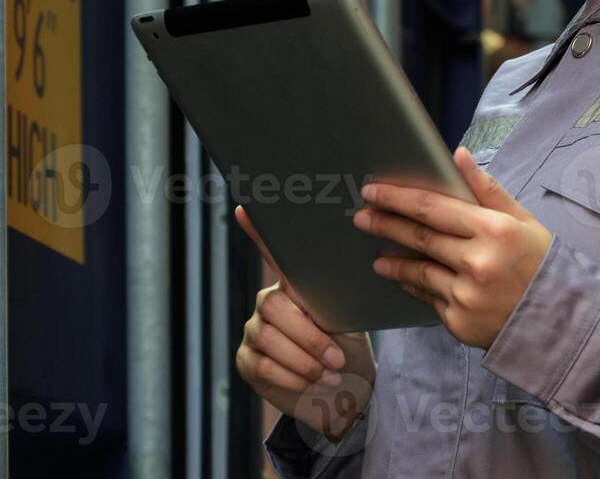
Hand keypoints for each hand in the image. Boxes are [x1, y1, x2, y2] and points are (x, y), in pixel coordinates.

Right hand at [234, 204, 375, 441]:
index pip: (275, 255)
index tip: (247, 208)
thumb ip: (336, 297)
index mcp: (295, 287)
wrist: (345, 392)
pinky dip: (295, 378)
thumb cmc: (347, 348)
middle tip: (335, 358)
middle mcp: (268, 302)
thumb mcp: (348, 319)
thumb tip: (352, 266)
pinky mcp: (247, 360)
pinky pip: (265, 365)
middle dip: (309, 337)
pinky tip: (312, 383)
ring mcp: (254, 330)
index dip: (259, 233)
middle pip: (274, 307)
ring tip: (330, 372)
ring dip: (306, 361)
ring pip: (270, 338)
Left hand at [353, 146, 553, 348]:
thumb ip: (486, 188)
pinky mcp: (459, 322)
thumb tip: (457, 155)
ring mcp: (466, 295)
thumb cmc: (540, 261)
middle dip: (385, 224)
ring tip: (378, 255)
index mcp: (494, 230)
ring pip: (419, 271)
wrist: (559, 318)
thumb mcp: (522, 219)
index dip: (399, 198)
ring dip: (393, 260)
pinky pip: (429, 298)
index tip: (374, 192)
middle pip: (420, 237)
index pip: (434, 208)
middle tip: (362, 216)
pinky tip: (406, 278)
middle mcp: (477, 262)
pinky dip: (415, 286)